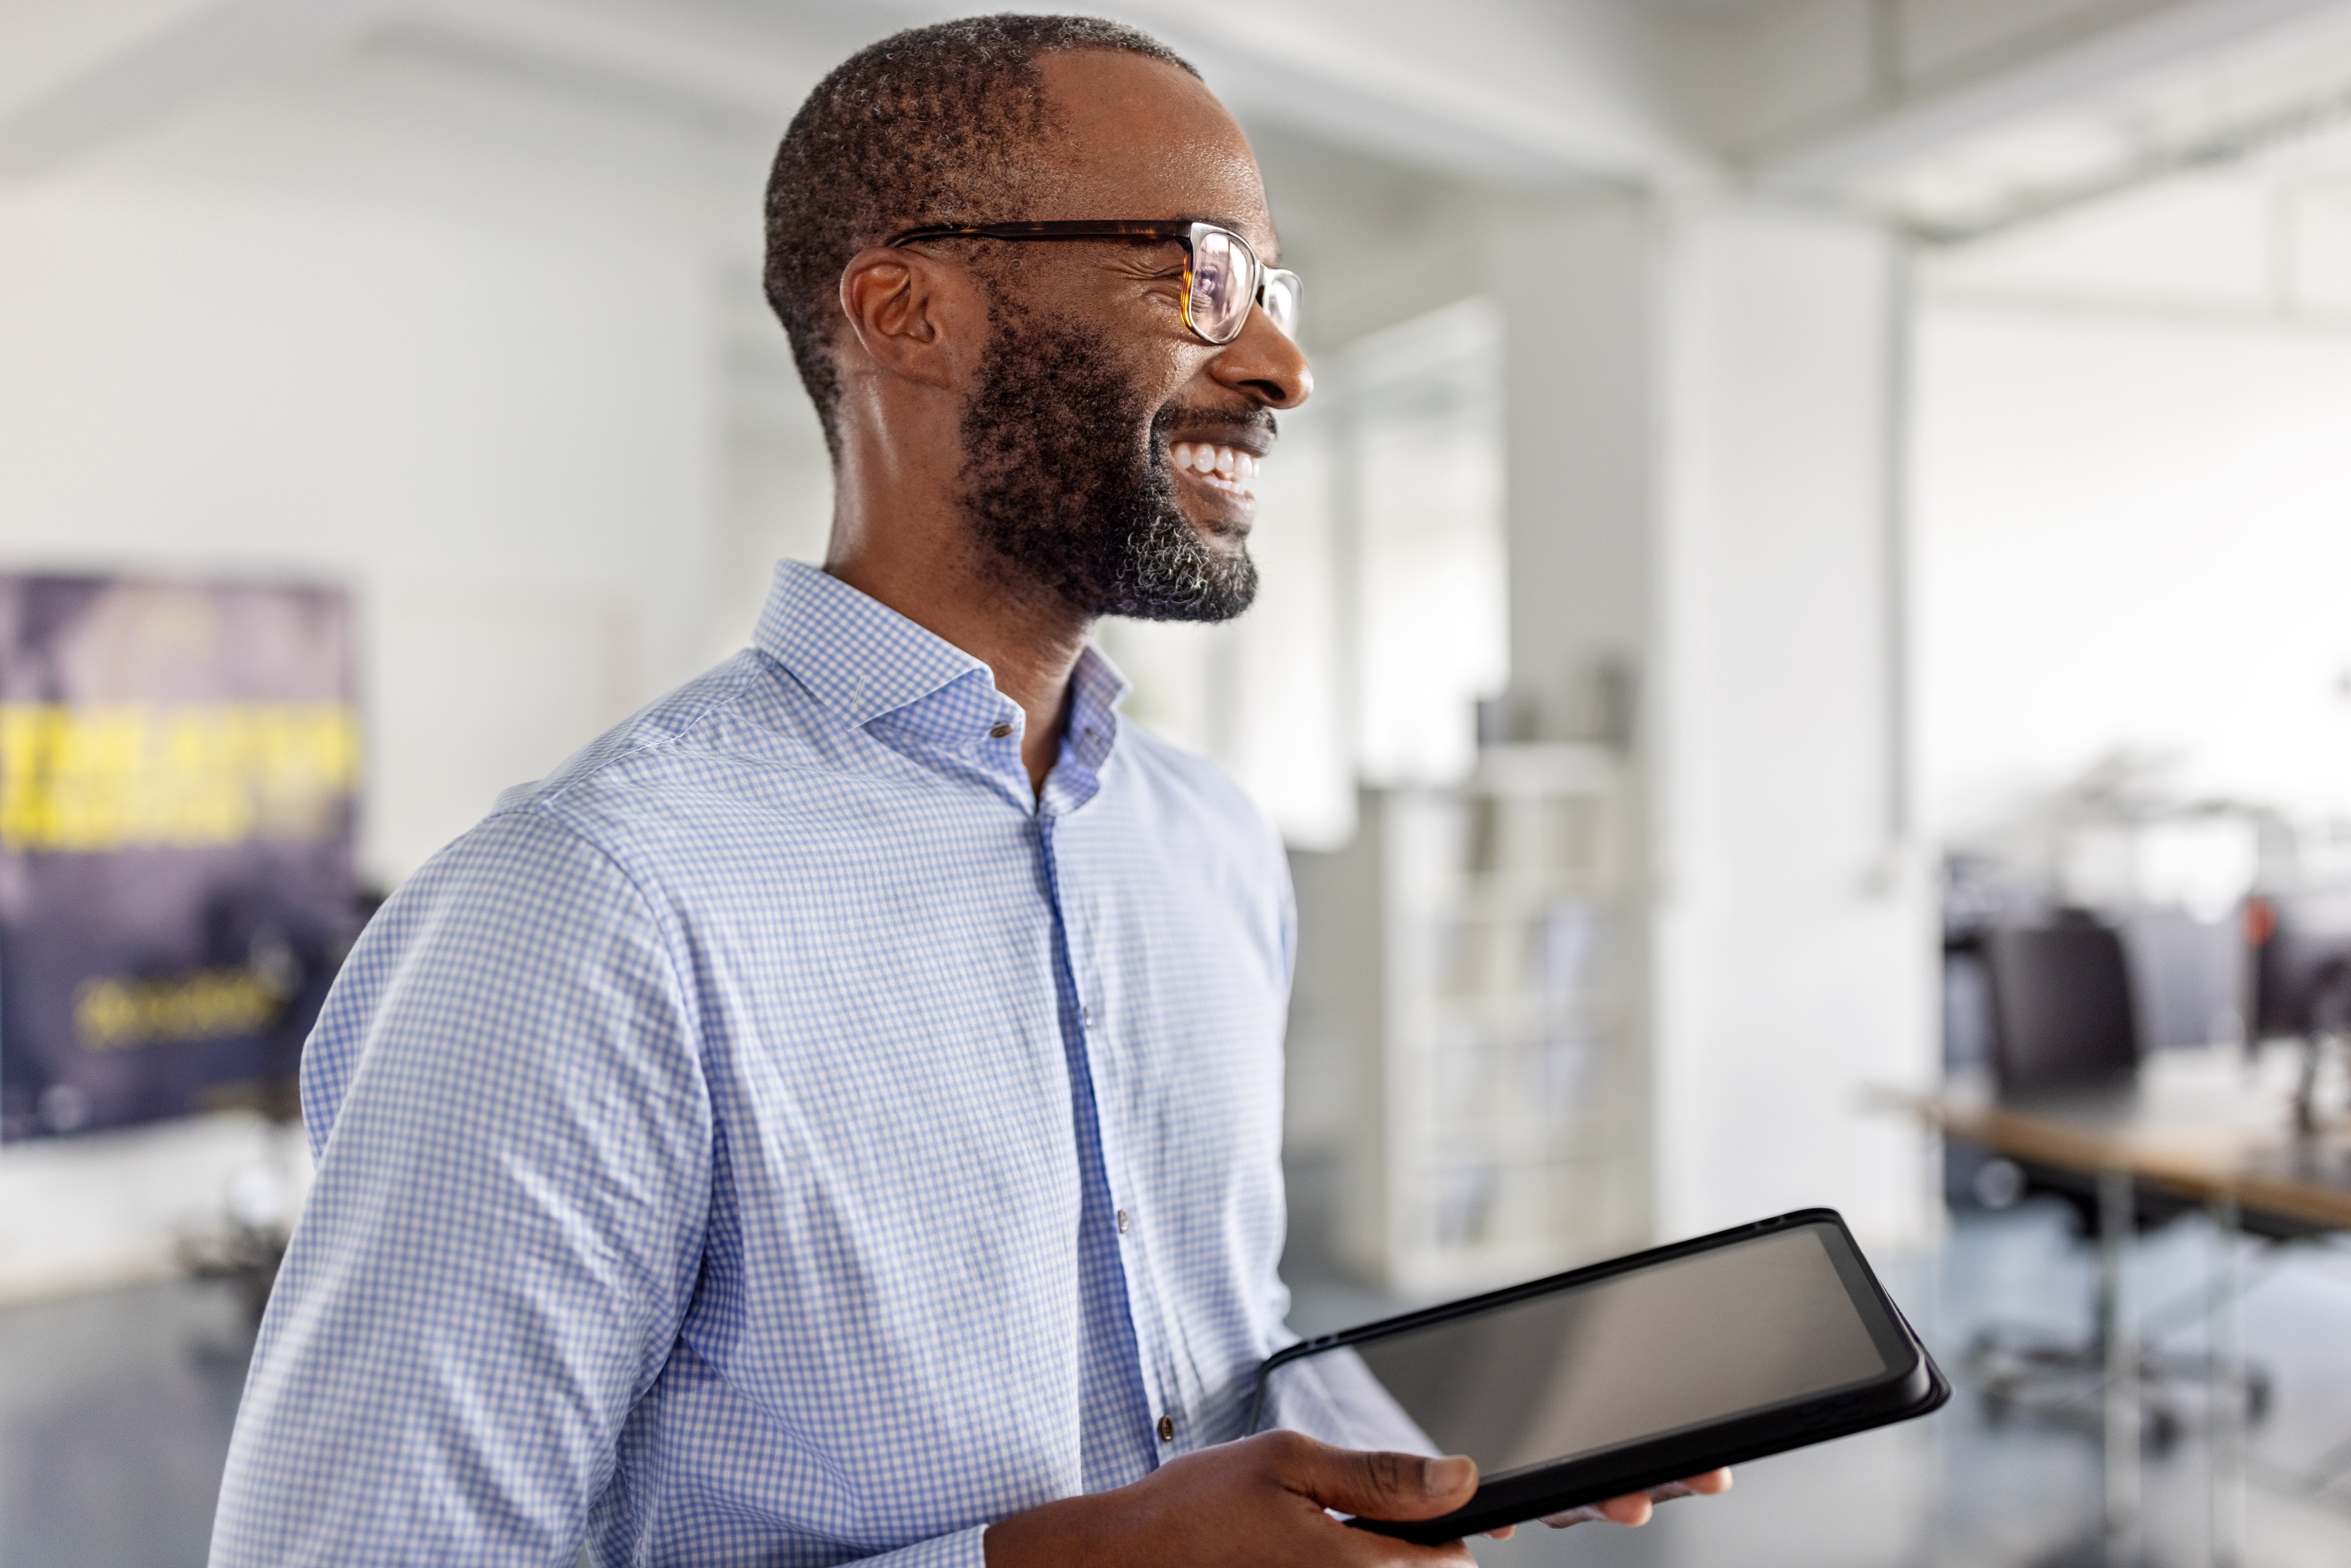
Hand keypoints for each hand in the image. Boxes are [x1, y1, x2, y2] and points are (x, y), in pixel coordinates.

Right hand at [981, 1432, 1719, 1565]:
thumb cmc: (1194, 1516)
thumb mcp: (1287, 1465)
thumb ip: (1382, 1476)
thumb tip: (1467, 1480)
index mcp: (1390, 1565)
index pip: (1504, 1535)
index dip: (1588, 1497)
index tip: (1662, 1484)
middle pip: (1499, 1555)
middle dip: (1585, 1501)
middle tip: (1667, 1481)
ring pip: (1462, 1566)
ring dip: (1522, 1519)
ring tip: (1601, 1483)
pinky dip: (1454, 1537)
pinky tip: (1488, 1502)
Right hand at [984, 1431, 1477, 1566]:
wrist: (1123, 1560)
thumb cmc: (1195, 1508)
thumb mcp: (1288, 1461)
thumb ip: (1381, 1475)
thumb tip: (1462, 1479)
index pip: (1452, 1565)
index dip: (1450, 1526)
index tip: (1434, 1506)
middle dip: (1404, 1548)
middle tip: (1349, 1517)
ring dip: (1370, 1562)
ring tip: (1315, 1540)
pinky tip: (1297, 1558)